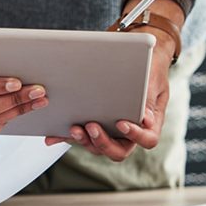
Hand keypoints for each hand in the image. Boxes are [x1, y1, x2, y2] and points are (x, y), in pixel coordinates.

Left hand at [44, 0, 182, 160]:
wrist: (138, 55)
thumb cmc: (150, 67)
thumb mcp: (152, 79)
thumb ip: (148, 98)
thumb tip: (145, 120)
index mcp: (149, 123)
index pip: (147, 139)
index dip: (135, 136)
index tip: (121, 124)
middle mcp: (130, 132)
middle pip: (119, 150)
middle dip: (103, 142)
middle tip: (91, 126)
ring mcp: (111, 130)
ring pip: (98, 146)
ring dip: (85, 140)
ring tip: (73, 128)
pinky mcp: (94, 124)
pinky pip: (81, 135)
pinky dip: (66, 136)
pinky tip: (52, 136)